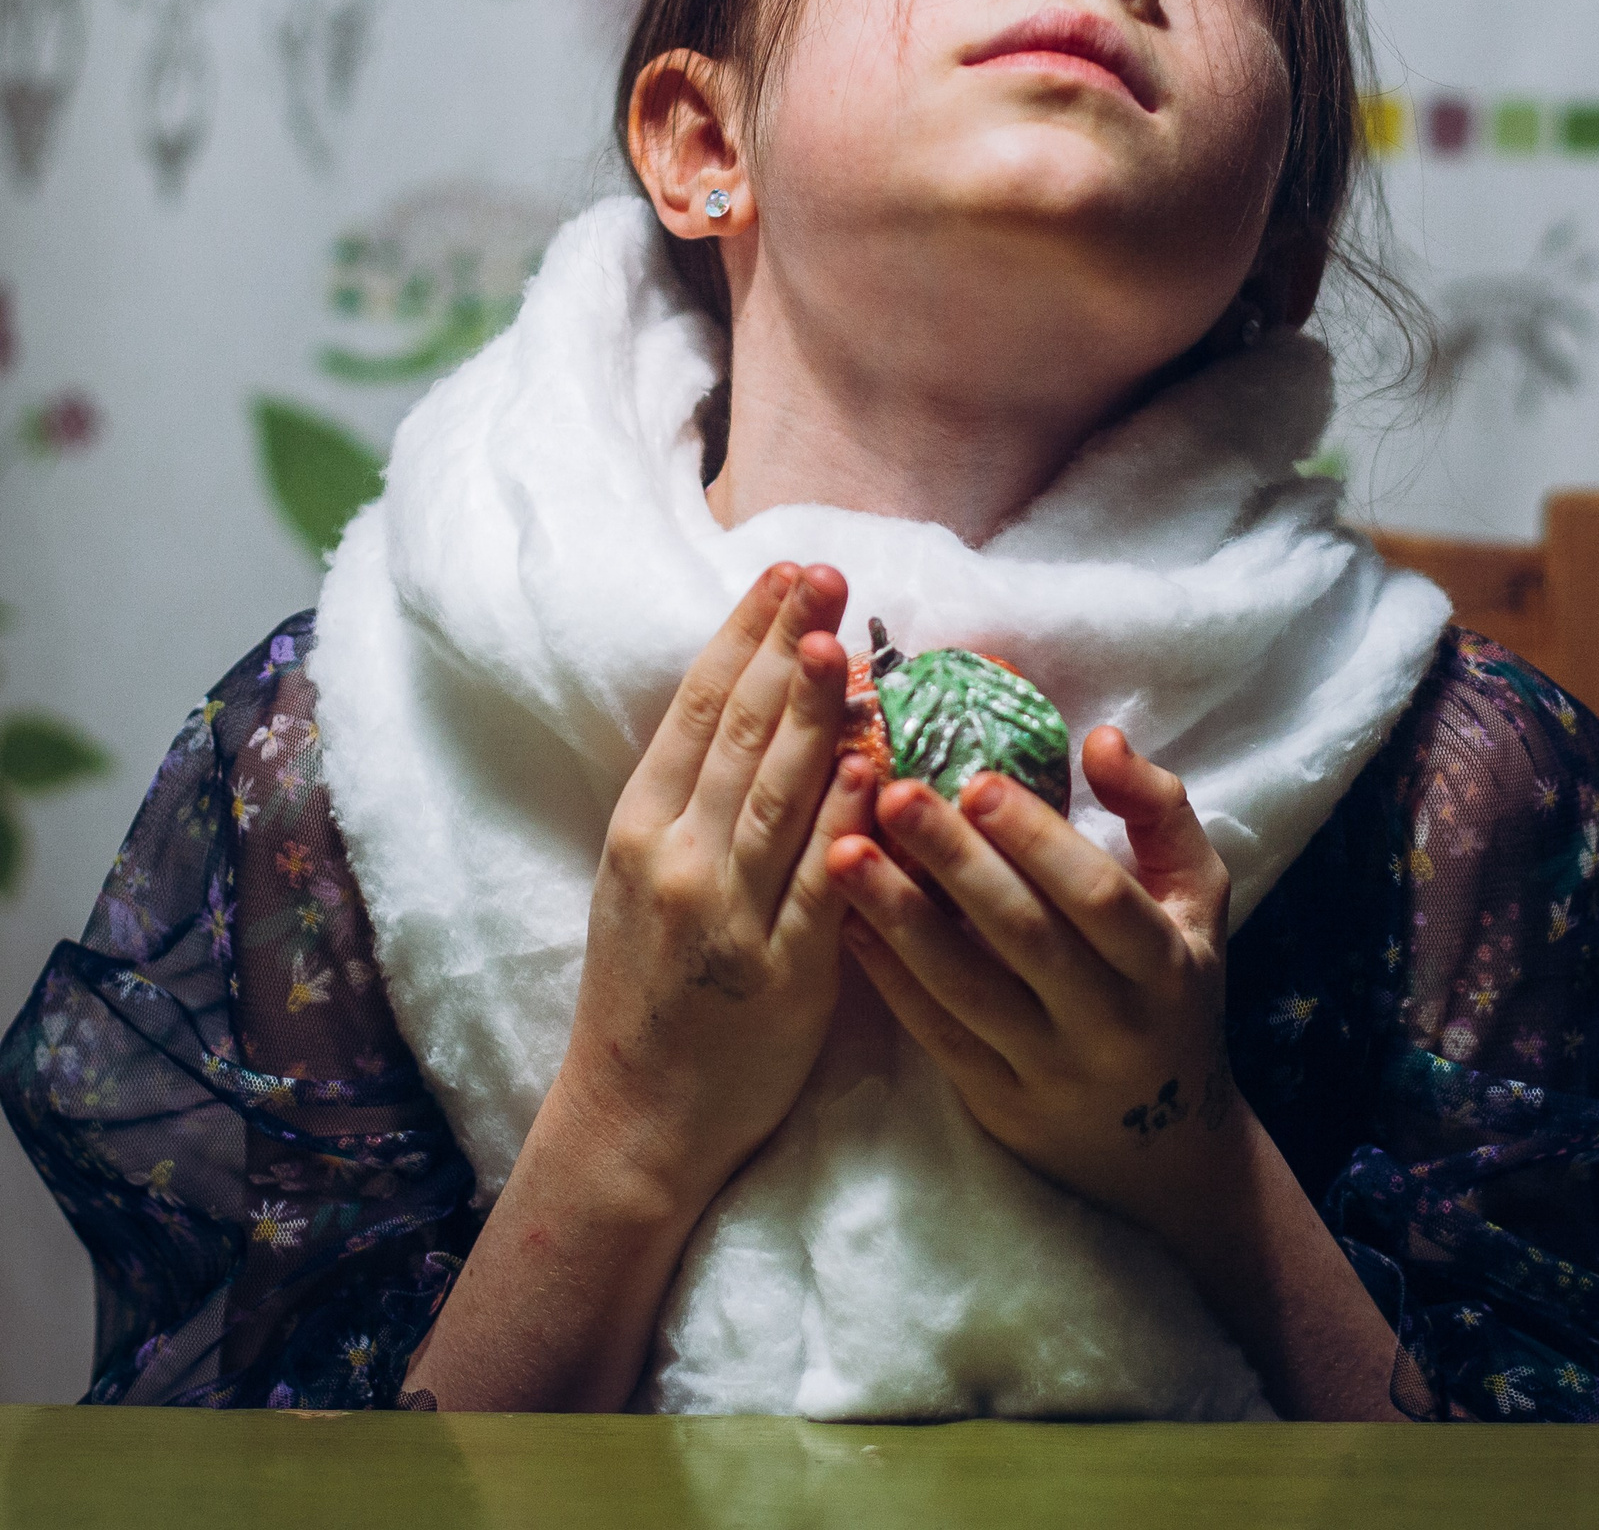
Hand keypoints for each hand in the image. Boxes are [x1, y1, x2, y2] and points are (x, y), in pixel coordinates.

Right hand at [551, 562, 875, 1219]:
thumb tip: (756, 703)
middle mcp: (679, 859)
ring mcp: (730, 914)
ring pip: (778, 791)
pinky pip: (823, 878)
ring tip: (845, 639)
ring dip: (814, 709)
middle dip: (785, 645)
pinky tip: (872, 762)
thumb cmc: (647, 988)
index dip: (741, 635)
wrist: (636, 1115)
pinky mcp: (784, 970)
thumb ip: (692, 798)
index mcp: (640, 828)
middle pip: (738, 732)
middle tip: (827, 575)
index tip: (780, 574)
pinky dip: (846, 815)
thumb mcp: (641, 878)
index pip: (695, 708)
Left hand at [826, 726, 1242, 1239]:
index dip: (1037, 839)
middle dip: (954, 860)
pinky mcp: (997, 1104)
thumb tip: (1100, 738)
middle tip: (893, 794)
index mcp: (1165, 964)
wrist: (1166, 1150)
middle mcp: (1110, 1024)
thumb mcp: (1198, 900)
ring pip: (965, 989)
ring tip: (843, 852)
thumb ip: (1159, 811)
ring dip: (899, 917)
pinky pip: (935, 1034)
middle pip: (1024, 936)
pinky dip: (888, 976)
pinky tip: (845, 921)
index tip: (976, 779)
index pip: (1099, 897)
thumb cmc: (1175, 989)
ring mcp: (1049, 1071)